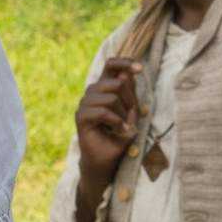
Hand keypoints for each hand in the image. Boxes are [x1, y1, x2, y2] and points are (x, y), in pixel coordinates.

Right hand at [74, 57, 141, 181]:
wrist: (106, 159)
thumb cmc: (120, 135)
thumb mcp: (130, 112)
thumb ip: (129, 93)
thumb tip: (126, 73)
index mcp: (104, 87)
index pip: (111, 65)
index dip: (125, 62)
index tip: (140, 68)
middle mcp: (92, 92)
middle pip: (116, 82)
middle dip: (131, 100)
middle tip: (133, 116)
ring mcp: (85, 103)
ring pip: (112, 98)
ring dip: (124, 113)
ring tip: (125, 126)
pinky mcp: (81, 117)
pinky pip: (103, 112)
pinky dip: (117, 122)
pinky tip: (121, 130)